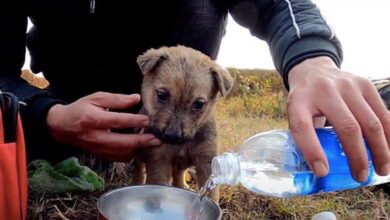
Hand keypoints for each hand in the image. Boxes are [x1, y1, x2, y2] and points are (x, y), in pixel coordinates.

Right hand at [46, 92, 160, 161]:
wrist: (62, 127)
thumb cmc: (81, 109)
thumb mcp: (96, 98)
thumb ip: (117, 99)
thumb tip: (136, 98)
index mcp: (93, 119)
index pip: (118, 121)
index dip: (135, 121)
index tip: (149, 120)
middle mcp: (95, 136)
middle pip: (122, 142)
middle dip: (142, 141)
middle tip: (158, 139)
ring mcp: (97, 149)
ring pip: (122, 153)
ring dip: (139, 148)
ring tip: (152, 142)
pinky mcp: (100, 155)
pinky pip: (119, 158)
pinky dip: (131, 153)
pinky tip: (140, 147)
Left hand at [287, 56, 389, 181]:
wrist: (313, 70)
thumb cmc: (305, 101)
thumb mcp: (296, 114)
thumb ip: (306, 136)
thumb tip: (322, 170)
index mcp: (299, 101)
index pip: (302, 127)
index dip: (313, 151)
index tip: (322, 172)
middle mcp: (324, 91)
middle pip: (347, 128)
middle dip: (357, 157)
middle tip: (360, 176)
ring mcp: (347, 85)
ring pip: (370, 122)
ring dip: (380, 150)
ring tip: (382, 169)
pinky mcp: (365, 84)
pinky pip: (383, 113)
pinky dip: (389, 134)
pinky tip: (389, 150)